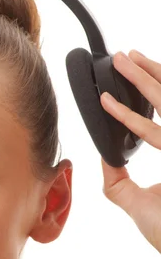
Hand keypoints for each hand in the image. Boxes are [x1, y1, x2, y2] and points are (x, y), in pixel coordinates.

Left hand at [100, 50, 160, 253]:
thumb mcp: (135, 201)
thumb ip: (118, 178)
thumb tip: (103, 154)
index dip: (151, 93)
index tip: (132, 73)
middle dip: (148, 76)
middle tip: (125, 57)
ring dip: (146, 81)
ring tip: (124, 61)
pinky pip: (156, 135)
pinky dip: (131, 120)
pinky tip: (109, 104)